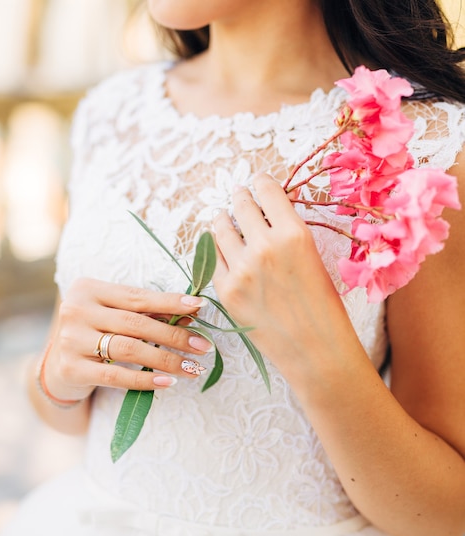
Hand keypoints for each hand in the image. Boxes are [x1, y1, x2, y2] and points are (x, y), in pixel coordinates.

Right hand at [43, 278, 212, 401]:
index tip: (199, 306)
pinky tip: (168, 381)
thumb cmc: (95, 334)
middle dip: (174, 335)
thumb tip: (191, 314)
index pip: (137, 296)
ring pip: (129, 349)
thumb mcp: (116, 316)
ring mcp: (70, 340)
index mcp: (88, 289)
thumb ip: (147, 313)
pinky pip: (116, 376)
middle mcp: (76, 310)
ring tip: (192, 367)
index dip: (170, 301)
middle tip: (203, 346)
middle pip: (136, 323)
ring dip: (166, 359)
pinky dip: (145, 379)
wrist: (57, 367)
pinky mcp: (71, 369)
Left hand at [212, 173, 351, 366]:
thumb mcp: (313, 258)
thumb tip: (265, 213)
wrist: (315, 350)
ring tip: (225, 220)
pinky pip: (212, 258)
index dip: (261, 183)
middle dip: (240, 198)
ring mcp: (241, 269)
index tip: (259, 184)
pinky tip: (222, 249)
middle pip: (240, 204)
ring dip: (223, 220)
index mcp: (295, 234)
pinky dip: (216, 250)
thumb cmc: (324, 306)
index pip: (267, 190)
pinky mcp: (226, 291)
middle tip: (239, 197)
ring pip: (220, 228)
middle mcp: (265, 246)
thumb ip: (288, 233)